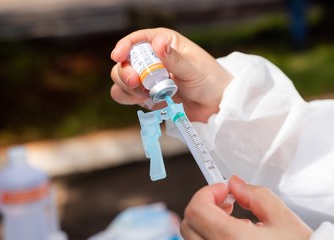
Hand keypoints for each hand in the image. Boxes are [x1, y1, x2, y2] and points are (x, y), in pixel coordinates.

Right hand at [110, 28, 232, 121]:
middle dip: (126, 73)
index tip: (118, 56)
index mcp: (163, 43)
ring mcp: (147, 79)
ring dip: (127, 87)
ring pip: (121, 80)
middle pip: (124, 62)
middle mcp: (151, 60)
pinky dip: (130, 99)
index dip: (124, 46)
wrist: (215, 105)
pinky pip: (126, 96)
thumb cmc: (209, 80)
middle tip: (137, 83)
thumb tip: (158, 42)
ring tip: (147, 94)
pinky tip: (146, 101)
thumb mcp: (192, 68)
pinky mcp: (146, 97)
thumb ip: (173, 58)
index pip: (136, 40)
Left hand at [180, 176, 312, 239]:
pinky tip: (233, 237)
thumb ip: (254, 194)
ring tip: (235, 221)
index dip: (207, 192)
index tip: (223, 190)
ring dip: (206, 222)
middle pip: (188, 224)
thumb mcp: (282, 217)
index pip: (197, 209)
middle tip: (227, 202)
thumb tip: (234, 183)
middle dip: (204, 205)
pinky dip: (209, 239)